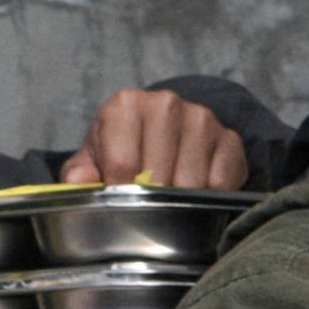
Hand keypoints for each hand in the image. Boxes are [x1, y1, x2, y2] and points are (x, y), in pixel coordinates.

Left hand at [61, 87, 248, 189]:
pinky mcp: (230, 139)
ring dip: (180, 202)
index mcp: (126, 104)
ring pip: (191, 184)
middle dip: (150, 200)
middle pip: (158, 176)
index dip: (120, 194)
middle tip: (146, 204)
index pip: (123, 163)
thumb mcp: (95, 157)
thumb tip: (79, 181)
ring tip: (169, 197)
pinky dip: (209, 198)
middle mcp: (165, 104)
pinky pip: (220, 185)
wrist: (167, 131)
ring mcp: (201, 119)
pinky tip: (195, 191)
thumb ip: (79, 173)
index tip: (121, 204)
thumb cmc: (125, 148)